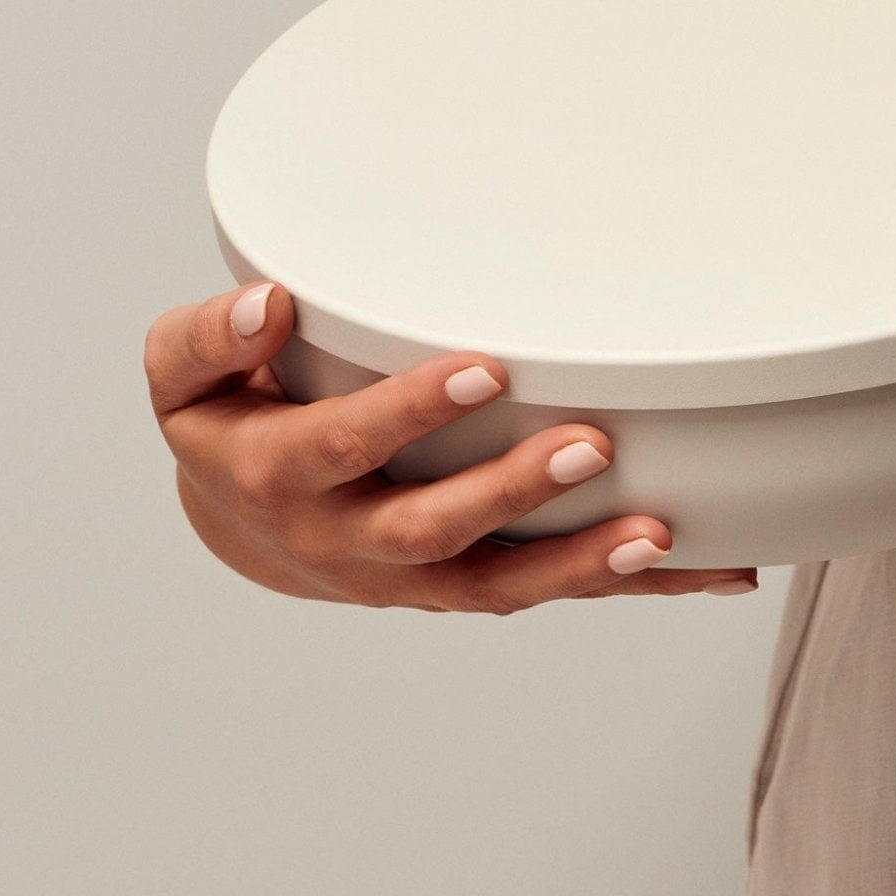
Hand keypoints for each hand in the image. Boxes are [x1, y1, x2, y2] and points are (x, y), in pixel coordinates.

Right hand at [145, 281, 758, 611]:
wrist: (242, 524)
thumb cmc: (227, 419)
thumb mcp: (182, 374)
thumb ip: (210, 337)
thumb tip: (270, 304)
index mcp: (277, 476)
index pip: (341, 446)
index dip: (408, 413)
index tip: (483, 368)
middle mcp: (343, 541)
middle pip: (429, 531)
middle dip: (510, 491)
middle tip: (589, 444)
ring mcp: (408, 578)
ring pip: (496, 585)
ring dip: (581, 565)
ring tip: (661, 533)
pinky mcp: (461, 588)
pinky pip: (545, 591)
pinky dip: (625, 584)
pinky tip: (713, 567)